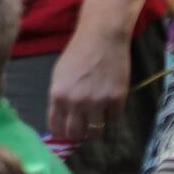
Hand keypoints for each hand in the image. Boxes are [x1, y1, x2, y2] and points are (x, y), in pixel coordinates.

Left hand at [44, 22, 130, 150]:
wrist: (101, 39)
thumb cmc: (77, 55)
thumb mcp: (58, 76)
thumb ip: (59, 98)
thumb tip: (61, 119)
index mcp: (58, 96)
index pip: (56, 127)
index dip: (60, 133)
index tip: (64, 133)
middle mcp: (76, 102)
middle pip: (76, 134)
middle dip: (77, 134)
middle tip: (81, 129)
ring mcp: (98, 102)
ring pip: (95, 132)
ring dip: (95, 129)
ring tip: (95, 120)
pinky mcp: (117, 99)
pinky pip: (113, 119)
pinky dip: (111, 116)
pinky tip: (108, 107)